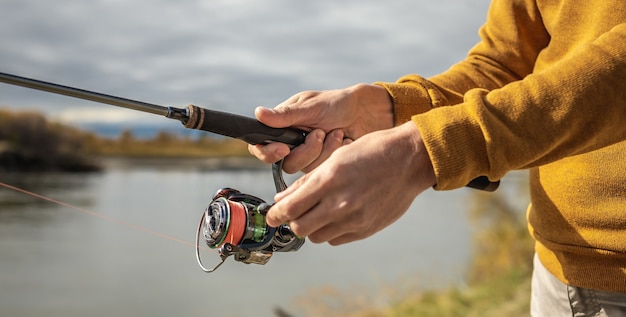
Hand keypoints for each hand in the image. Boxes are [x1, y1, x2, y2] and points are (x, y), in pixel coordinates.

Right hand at [248, 83, 392, 172]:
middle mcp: (292, 143)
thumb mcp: (311, 107)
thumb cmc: (338, 104)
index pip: (261, 146)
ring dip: (324, 149)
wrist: (367, 114)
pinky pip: (322, 170)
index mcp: (283, 126)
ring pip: (305, 168)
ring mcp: (308, 156)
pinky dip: (335, 153)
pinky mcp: (323, 165)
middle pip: (285, 163)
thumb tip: (258, 113)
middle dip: (306, 150)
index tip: (283, 149)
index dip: (267, 152)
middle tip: (320, 133)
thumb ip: (286, 115)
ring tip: (337, 133)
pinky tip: (344, 140)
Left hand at [266, 121, 435, 244]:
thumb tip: (282, 199)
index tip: (271, 216)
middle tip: (293, 214)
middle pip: (300, 228)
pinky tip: (335, 216)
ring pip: (317, 236)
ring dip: (311, 227)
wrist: (411, 160)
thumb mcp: (336, 157)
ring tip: (316, 213)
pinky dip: (330, 231)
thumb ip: (307, 181)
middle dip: (292, 222)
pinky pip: (337, 239)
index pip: (291, 208)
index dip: (275, 215)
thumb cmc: (373, 151)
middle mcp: (340, 203)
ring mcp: (355, 219)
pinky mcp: (366, 229)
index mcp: (330, 180)